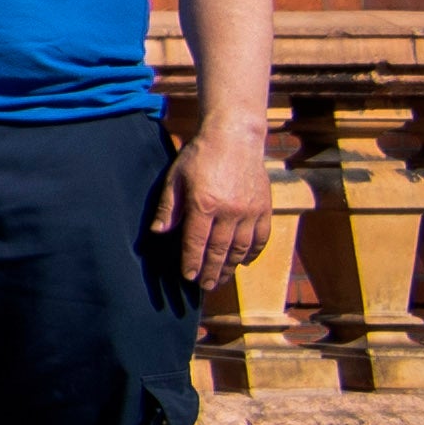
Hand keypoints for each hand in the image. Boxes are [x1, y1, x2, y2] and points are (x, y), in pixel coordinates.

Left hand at [156, 135, 275, 290]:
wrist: (235, 138)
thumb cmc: (200, 155)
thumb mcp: (176, 177)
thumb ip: (169, 206)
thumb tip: (158, 232)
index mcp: (204, 204)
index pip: (196, 242)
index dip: (192, 262)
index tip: (189, 277)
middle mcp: (230, 211)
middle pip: (220, 250)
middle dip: (212, 271)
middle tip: (207, 286)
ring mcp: (250, 211)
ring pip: (241, 248)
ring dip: (232, 267)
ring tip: (223, 279)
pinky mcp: (265, 208)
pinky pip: (261, 238)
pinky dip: (254, 253)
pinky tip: (245, 262)